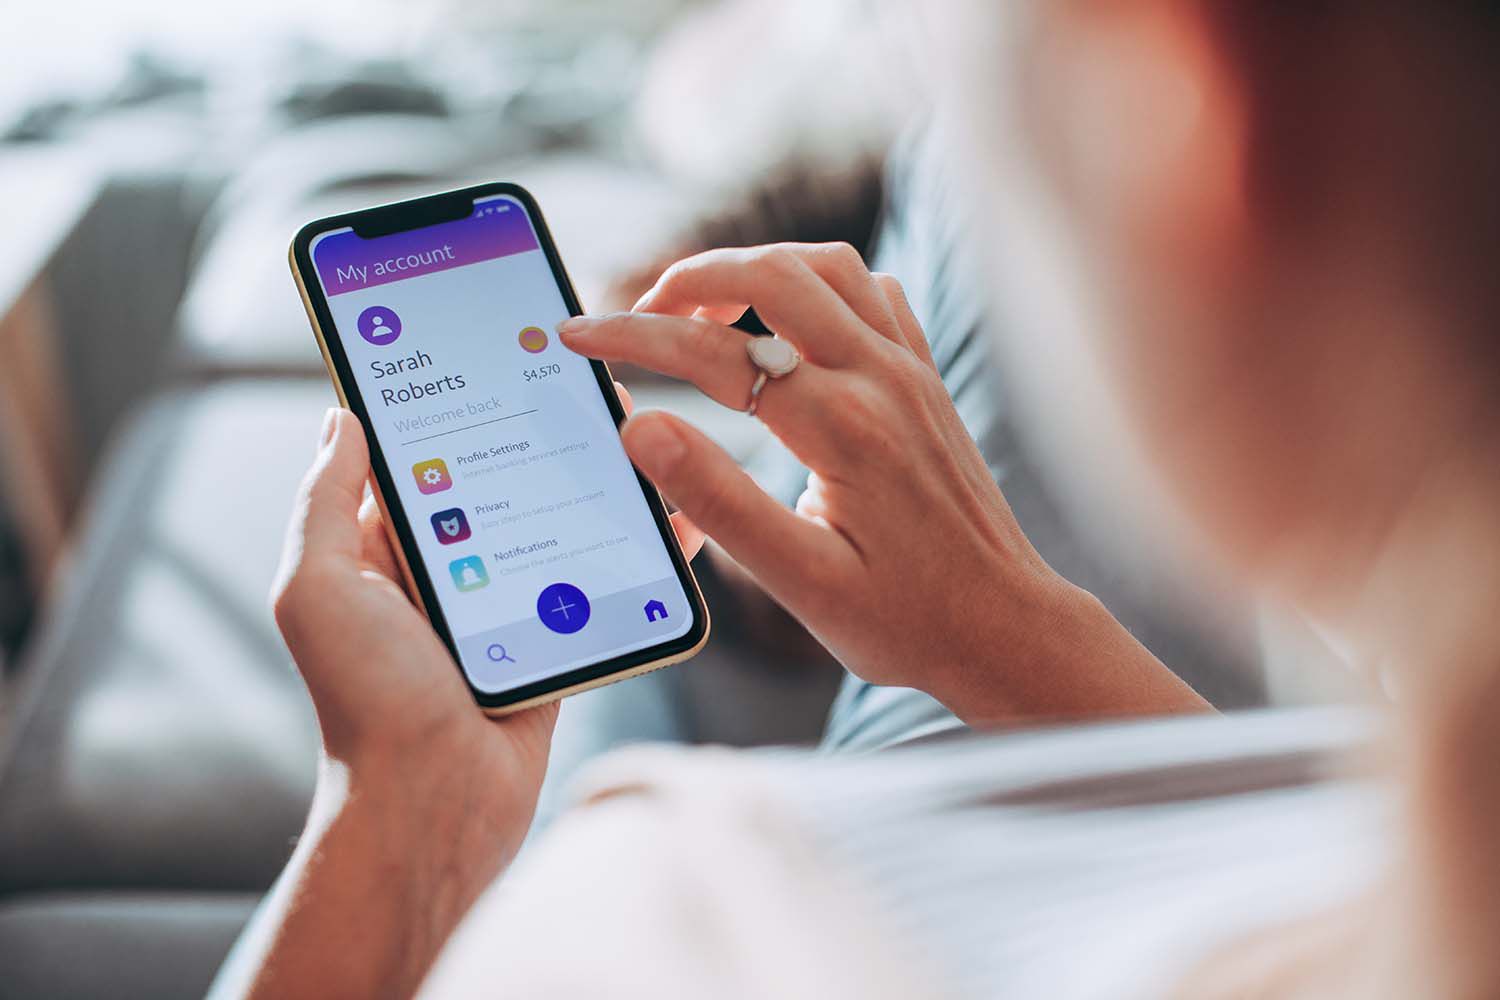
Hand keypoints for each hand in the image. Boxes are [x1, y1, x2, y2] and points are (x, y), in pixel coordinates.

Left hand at [272, 390, 702, 829]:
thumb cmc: (367, 698)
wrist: (434, 803)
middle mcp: (443, 568)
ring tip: (632, 424)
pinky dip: (633, 544)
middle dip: (535, 426)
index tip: (488, 344)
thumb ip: (328, 500)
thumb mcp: (320, 586)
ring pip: (554, 518)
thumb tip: (344, 416)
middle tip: (582, 373)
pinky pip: (596, 575)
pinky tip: (669, 510)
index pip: (417, 456)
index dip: (447, 400)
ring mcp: (503, 602)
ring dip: (590, 476)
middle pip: (498, 477)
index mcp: (381, 550)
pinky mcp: (555, 634)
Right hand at [559, 243, 1206, 723]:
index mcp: (842, 427)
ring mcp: (910, 369)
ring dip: (752, 267)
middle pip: (772, 273)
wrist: (1004, 625)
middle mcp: (881, 378)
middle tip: (636, 314)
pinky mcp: (924, 376)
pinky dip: (814, 282)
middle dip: (689, 277)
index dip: (634, 336)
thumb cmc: (906, 618)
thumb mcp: (802, 582)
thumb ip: (719, 501)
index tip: (577, 335)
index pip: (715, 353)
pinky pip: (869, 290)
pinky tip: (784, 320)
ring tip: (699, 308)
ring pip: (824, 265)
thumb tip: (642, 430)